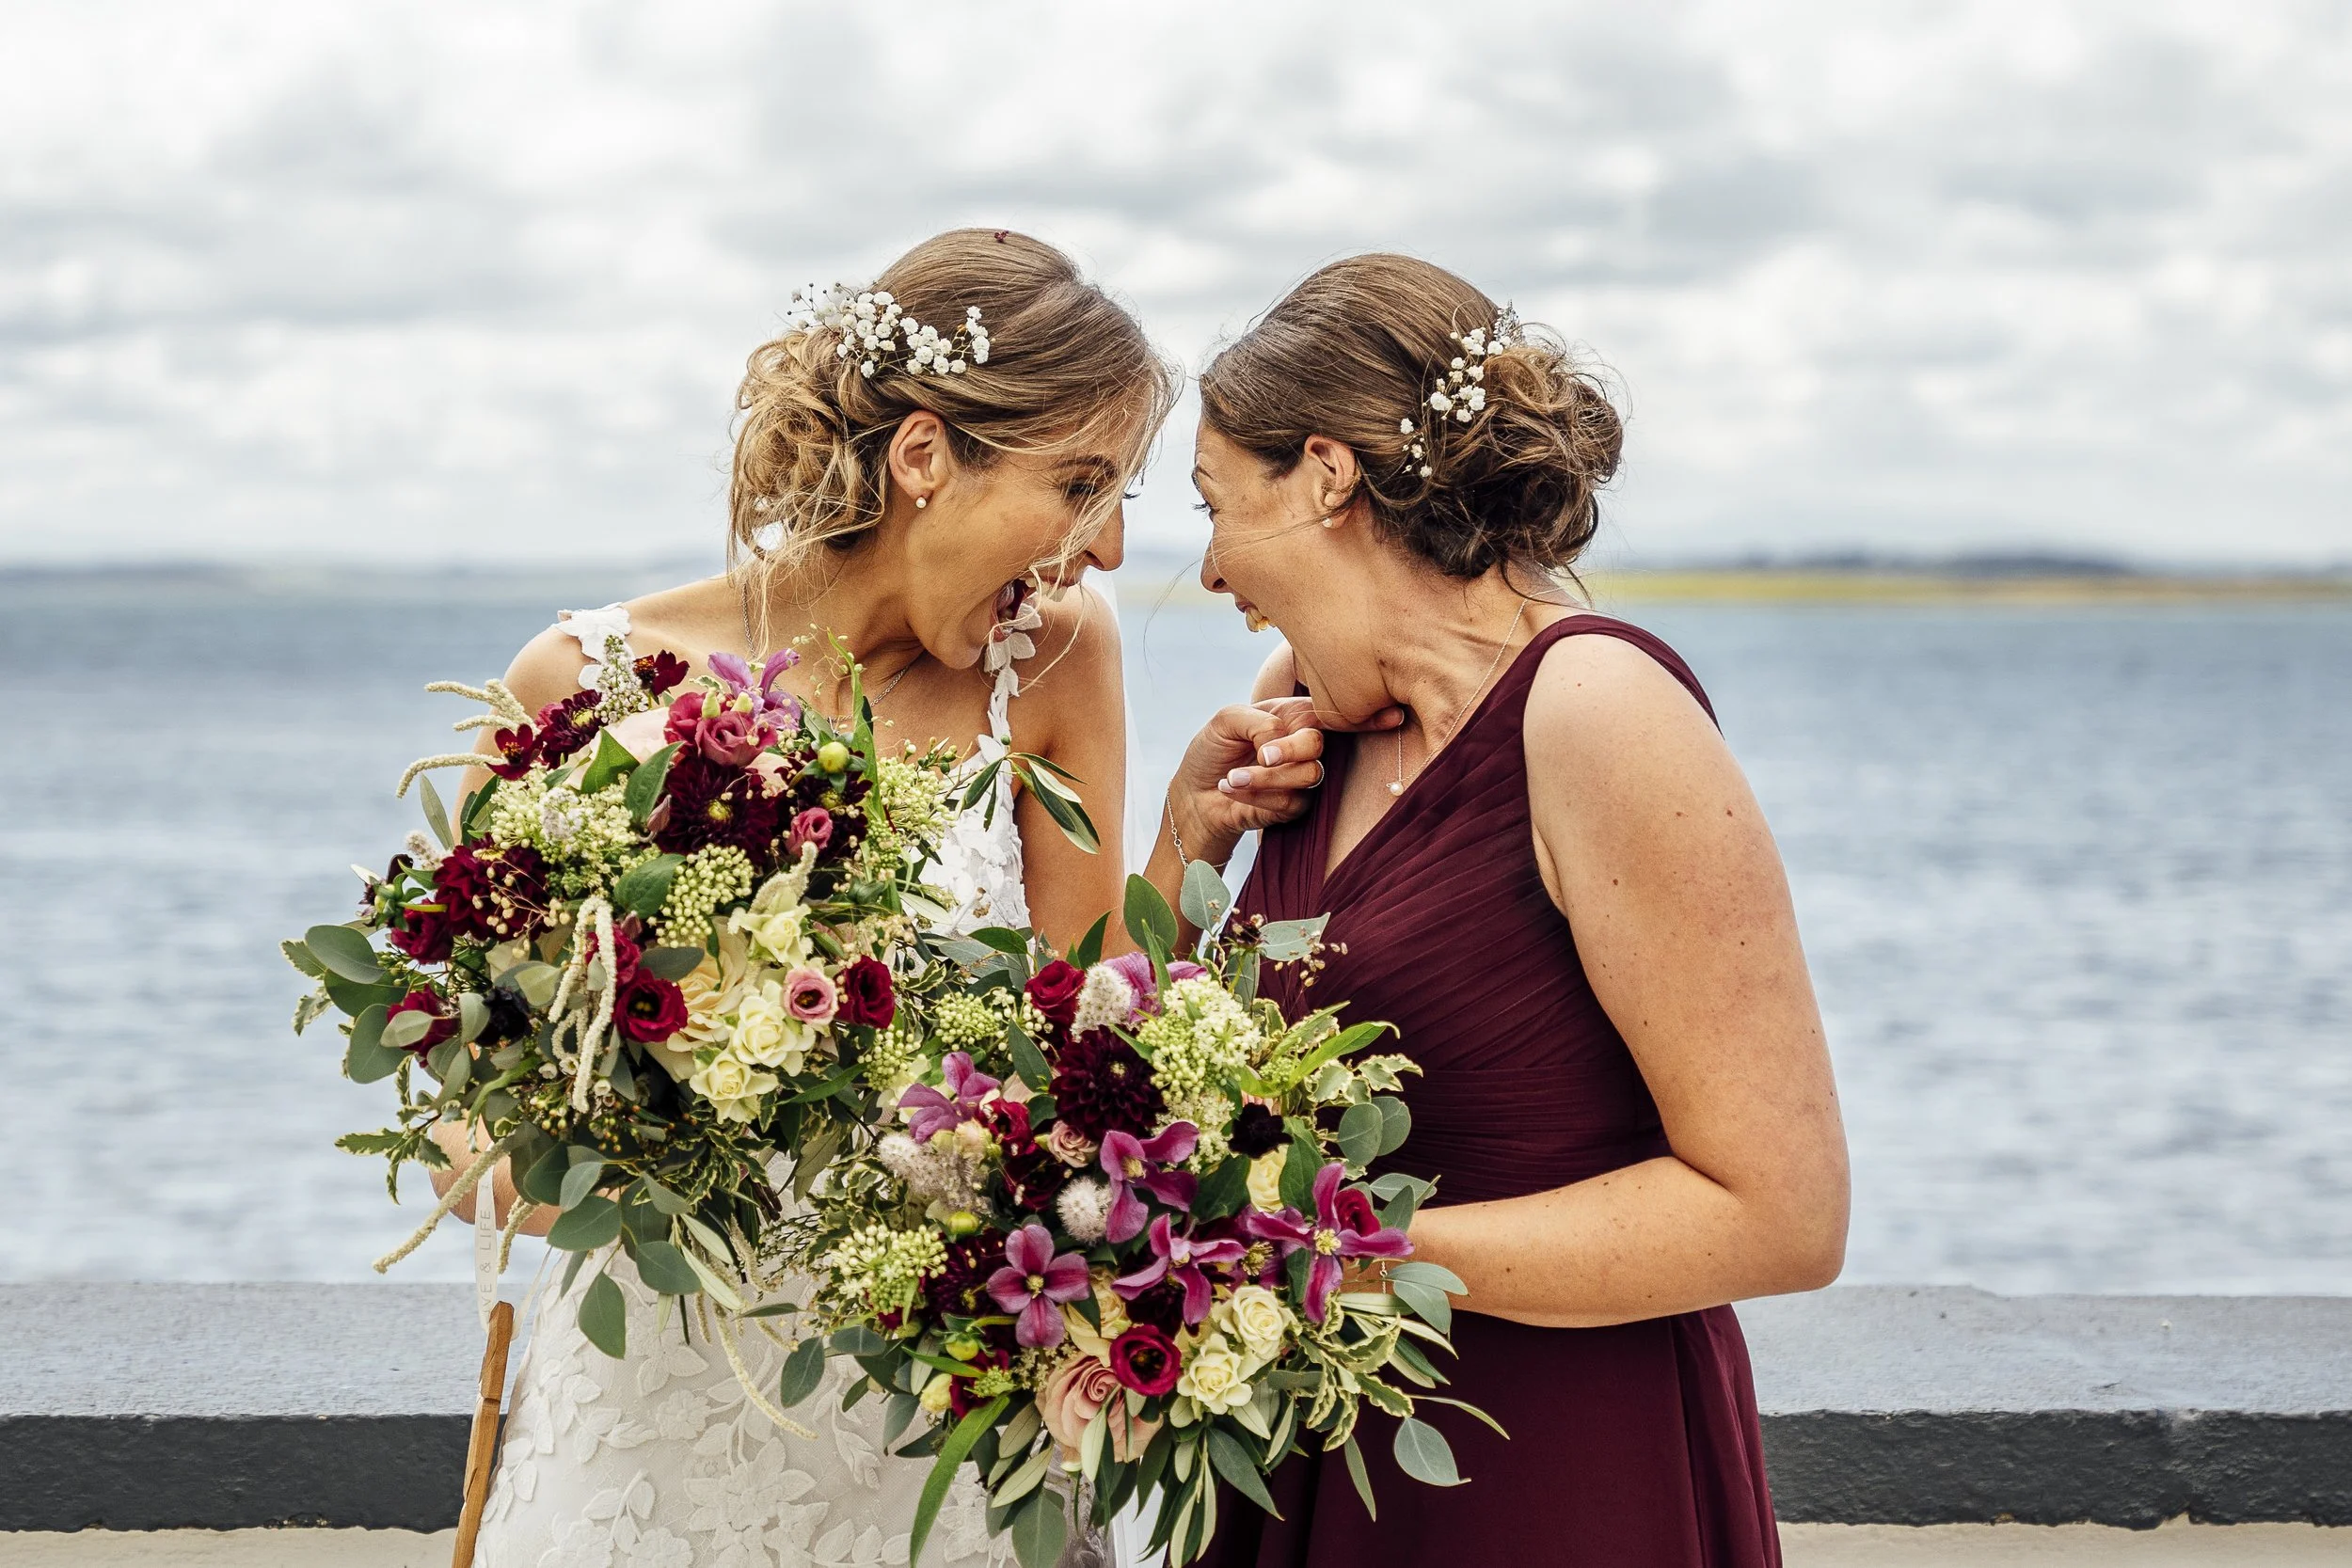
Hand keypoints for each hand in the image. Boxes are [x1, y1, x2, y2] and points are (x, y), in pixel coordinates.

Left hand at [1166, 696, 1402, 865]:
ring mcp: (1300, 778)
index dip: (1363, 716)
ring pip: (1307, 775)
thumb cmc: (1210, 752)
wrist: (1193, 794)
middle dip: (1290, 750)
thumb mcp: (1226, 720)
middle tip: (1262, 754)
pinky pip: (1289, 801)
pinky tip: (1231, 788)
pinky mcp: (1293, 808)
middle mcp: (1301, 745)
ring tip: (1231, 777)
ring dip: (1264, 777)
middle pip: (1318, 744)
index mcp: (1291, 716)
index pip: (1330, 713)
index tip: (1392, 715)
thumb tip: (1279, 739)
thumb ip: (1257, 719)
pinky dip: (1255, 795)